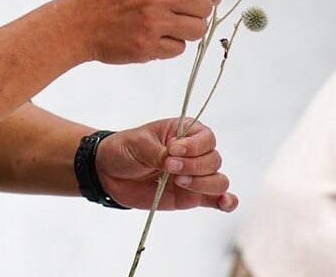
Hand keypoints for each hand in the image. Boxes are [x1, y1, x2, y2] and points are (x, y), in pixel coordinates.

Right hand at [67, 0, 220, 63]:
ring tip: (172, 29)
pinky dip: (171, 46)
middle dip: (201, 13)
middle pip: (203, 7)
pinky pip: (179, 48)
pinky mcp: (148, 46)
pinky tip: (154, 39)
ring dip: (189, 31)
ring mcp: (152, 22)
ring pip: (197, 29)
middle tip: (189, 16)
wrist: (76, 23)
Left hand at [95, 118, 237, 211]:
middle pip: (214, 160)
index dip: (194, 146)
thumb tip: (173, 161)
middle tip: (168, 167)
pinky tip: (225, 203)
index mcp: (184, 133)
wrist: (109, 173)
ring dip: (202, 183)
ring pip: (218, 180)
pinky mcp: (191, 197)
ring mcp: (195, 176)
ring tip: (177, 182)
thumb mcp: (138, 144)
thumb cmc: (125, 150)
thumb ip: (158, 153)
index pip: (206, 138)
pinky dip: (226, 202)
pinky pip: (216, 199)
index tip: (173, 150)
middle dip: (193, 166)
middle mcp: (195, 154)